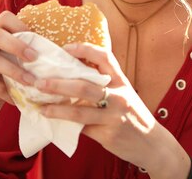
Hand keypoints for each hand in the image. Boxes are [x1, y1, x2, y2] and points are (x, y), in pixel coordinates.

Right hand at [0, 11, 37, 117]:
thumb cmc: (5, 76)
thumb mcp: (15, 61)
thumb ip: (26, 52)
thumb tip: (59, 50)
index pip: (4, 18)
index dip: (20, 25)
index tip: (36, 39)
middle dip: (18, 46)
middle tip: (34, 58)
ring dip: (15, 71)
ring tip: (31, 82)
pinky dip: (5, 91)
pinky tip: (16, 99)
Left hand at [34, 43, 179, 174]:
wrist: (152, 143)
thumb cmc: (132, 115)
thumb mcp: (123, 94)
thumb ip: (103, 85)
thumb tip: (70, 77)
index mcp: (121, 81)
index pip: (104, 57)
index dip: (84, 49)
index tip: (65, 48)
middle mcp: (118, 96)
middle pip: (84, 85)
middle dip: (59, 83)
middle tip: (40, 82)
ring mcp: (113, 116)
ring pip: (79, 111)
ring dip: (57, 109)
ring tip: (42, 107)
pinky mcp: (107, 134)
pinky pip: (82, 128)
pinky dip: (66, 124)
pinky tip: (53, 122)